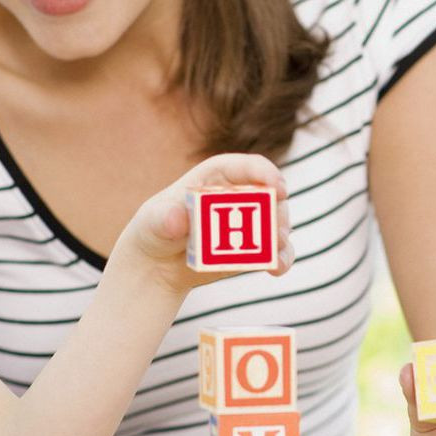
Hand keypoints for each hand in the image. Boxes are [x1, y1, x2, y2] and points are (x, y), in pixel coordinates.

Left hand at [113, 153, 294, 290]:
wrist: (160, 262)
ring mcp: (251, 221)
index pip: (245, 167)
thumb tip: (178, 219)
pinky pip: (277, 250)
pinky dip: (281, 258)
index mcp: (217, 176)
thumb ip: (165, 217)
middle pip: (268, 195)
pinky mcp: (256, 247)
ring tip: (275, 253)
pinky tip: (277, 268)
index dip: (264, 172)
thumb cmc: (156, 229)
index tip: (277, 186)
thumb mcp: (154, 220)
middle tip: (276, 232)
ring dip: (280, 236)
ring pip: (277, 222)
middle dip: (277, 211)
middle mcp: (240, 194)